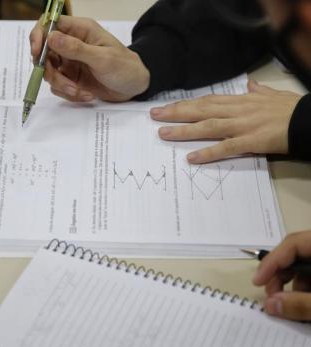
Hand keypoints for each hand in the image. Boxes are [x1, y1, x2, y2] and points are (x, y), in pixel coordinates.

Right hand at [30, 15, 149, 101]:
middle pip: (45, 53)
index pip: (49, 25)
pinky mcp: (72, 79)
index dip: (38, 37)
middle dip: (51, 71)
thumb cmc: (124, 67)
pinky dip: (70, 94)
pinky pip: (60, 87)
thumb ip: (76, 49)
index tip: (37, 54)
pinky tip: (87, 95)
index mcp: (79, 30)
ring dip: (63, 86)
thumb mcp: (102, 58)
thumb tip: (51, 38)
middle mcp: (71, 45)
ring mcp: (71, 63)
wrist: (134, 87)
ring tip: (81, 92)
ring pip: (50, 73)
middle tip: (66, 84)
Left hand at [151, 80, 301, 162]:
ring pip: (208, 127)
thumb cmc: (291, 109)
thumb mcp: (273, 95)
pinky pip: (226, 148)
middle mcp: (237, 111)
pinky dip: (208, 153)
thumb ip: (257, 91)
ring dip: (184, 130)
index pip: (206, 101)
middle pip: (201, 111)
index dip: (185, 104)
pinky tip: (191, 158)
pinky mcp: (252, 142)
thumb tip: (250, 85)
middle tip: (154, 116)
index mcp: (240, 101)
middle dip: (176, 113)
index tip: (167, 107)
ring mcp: (243, 126)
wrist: (309, 120)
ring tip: (163, 133)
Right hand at [253, 231, 310, 320]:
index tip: (257, 282)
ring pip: (307, 267)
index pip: (293, 243)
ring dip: (294, 286)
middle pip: (297, 255)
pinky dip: (307, 290)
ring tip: (287, 306)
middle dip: (281, 276)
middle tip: (271, 297)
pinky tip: (304, 305)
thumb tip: (270, 306)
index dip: (272, 262)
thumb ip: (302, 304)